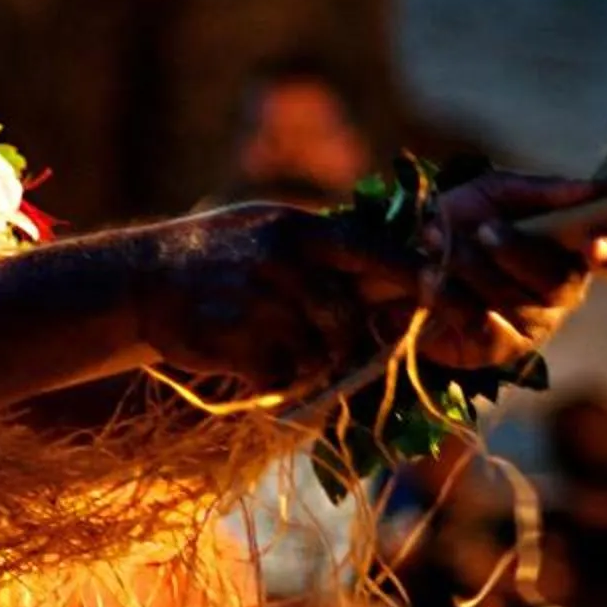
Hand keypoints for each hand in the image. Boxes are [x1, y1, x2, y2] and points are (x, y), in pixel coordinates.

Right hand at [140, 204, 405, 391]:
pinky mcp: (233, 339)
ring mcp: (256, 299)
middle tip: (309, 339)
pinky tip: (239, 354)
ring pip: (314, 353)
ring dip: (298, 358)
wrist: (140, 280)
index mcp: (301, 230)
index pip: (381, 255)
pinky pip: (279, 375)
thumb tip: (407, 268)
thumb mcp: (272, 231)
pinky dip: (268, 376)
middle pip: (346, 320)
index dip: (427, 284)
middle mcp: (283, 259)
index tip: (466, 309)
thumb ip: (328, 251)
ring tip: (259, 338)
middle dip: (338, 340)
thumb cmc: (219, 258)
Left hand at [411, 174, 606, 370]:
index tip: (595, 244)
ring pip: (516, 301)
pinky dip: (452, 297)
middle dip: (516, 252)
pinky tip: (430, 276)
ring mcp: (532, 323)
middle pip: (560, 282)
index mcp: (571, 250)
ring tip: (435, 240)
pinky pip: (484, 327)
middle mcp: (560, 291)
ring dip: (471, 267)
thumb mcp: (494, 192)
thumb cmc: (458, 222)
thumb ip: (542, 191)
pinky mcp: (496, 348)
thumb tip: (594, 190)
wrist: (396, 257)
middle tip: (481, 229)